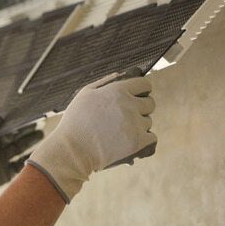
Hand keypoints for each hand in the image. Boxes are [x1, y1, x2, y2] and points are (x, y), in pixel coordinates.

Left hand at [0, 115, 43, 204]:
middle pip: (13, 136)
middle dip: (25, 130)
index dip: (12, 121)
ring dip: (29, 142)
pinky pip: (18, 166)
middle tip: (38, 122)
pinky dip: (26, 161)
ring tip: (41, 134)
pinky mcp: (2, 175)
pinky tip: (35, 155)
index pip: (1, 127)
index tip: (24, 114)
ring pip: (18, 149)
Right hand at [26, 67, 156, 202]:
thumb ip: (105, 82)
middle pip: (150, 103)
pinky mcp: (137, 142)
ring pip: (148, 122)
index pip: (145, 85)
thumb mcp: (85, 94)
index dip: (142, 91)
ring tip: (121, 132)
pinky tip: (132, 141)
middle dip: (141, 109)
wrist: (72, 151)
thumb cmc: (75, 122)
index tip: (138, 97)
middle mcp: (129, 105)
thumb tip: (121, 74)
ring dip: (139, 126)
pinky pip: (152, 138)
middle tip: (127, 117)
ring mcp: (134, 124)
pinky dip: (144, 141)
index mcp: (117, 90)